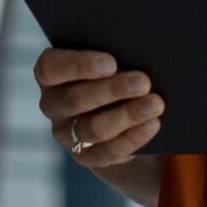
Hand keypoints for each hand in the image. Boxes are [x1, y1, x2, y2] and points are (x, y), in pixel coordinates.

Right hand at [35, 48, 161, 168]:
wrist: (123, 111)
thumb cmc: (116, 69)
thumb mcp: (111, 58)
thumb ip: (116, 51)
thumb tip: (141, 49)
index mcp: (50, 73)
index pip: (50, 68)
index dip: (79, 65)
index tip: (111, 63)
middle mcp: (53, 103)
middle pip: (75, 99)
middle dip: (112, 90)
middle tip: (144, 82)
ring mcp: (67, 133)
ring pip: (92, 128)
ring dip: (127, 115)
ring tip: (155, 104)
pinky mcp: (85, 156)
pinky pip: (106, 152)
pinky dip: (132, 138)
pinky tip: (152, 124)